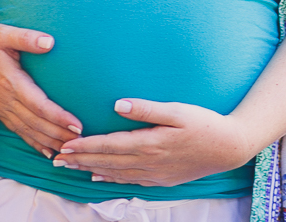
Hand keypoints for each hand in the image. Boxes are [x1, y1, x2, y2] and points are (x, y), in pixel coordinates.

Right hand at [0, 2, 83, 158]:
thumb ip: (27, 38)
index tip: (77, 125)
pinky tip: (46, 151)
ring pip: (27, 131)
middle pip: (35, 123)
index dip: (58, 118)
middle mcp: (4, 99)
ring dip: (48, 142)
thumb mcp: (4, 33)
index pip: (38, 105)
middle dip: (58, 135)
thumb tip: (50, 42)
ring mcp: (0, 107)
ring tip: (69, 150)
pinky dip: (33, 142)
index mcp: (10, 82)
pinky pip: (17, 130)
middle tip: (81, 141)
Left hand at [52, 99, 256, 186]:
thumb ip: (147, 109)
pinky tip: (99, 177)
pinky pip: (129, 180)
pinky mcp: (161, 180)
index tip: (64, 144)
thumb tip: (117, 104)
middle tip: (55, 159)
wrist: (229, 148)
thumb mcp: (179, 111)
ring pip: (115, 173)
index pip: (109, 145)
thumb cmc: (205, 123)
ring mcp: (155, 173)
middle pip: (107, 161)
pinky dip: (111, 179)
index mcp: (150, 143)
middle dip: (80, 160)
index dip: (85, 146)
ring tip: (70, 168)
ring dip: (90, 169)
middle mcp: (149, 162)